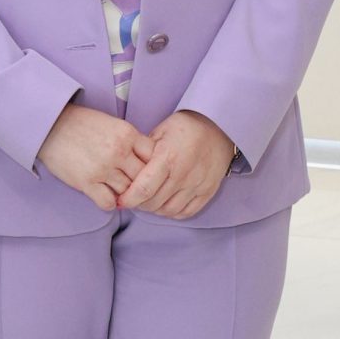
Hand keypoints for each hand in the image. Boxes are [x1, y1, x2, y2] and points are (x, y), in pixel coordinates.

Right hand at [36, 104, 154, 211]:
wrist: (50, 126)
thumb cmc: (82, 124)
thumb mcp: (112, 124)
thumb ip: (130, 141)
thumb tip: (147, 162)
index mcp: (127, 134)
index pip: (154, 157)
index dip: (152, 167)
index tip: (146, 172)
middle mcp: (118, 151)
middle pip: (143, 178)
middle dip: (140, 184)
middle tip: (135, 188)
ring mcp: (103, 168)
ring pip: (128, 192)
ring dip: (124, 194)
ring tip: (118, 191)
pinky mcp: (86, 182)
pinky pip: (109, 202)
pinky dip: (110, 203)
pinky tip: (104, 195)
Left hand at [116, 110, 235, 218]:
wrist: (219, 126)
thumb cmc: (185, 127)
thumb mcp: (159, 131)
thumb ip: (143, 152)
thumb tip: (125, 171)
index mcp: (168, 158)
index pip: (144, 189)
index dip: (128, 199)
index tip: (120, 200)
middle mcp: (184, 174)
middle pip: (154, 202)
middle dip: (138, 204)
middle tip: (132, 199)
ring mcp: (198, 185)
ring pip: (169, 210)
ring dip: (155, 209)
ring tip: (148, 201)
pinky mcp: (208, 191)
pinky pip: (187, 212)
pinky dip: (173, 212)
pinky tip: (166, 203)